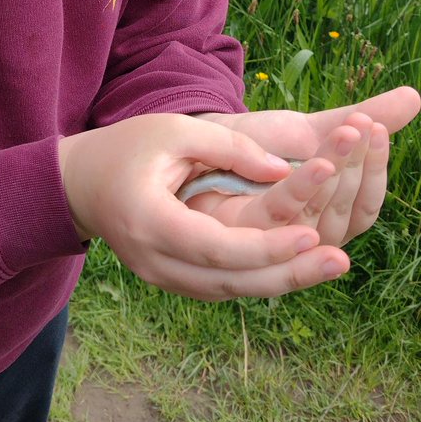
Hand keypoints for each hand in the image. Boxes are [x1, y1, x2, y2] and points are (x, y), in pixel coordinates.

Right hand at [58, 113, 353, 300]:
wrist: (79, 184)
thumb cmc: (126, 148)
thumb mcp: (175, 131)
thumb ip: (230, 147)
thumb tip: (284, 170)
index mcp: (151, 221)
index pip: (216, 246)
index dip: (266, 246)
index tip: (311, 233)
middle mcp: (155, 261)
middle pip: (230, 280)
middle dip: (288, 274)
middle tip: (341, 260)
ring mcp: (161, 277)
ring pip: (230, 291)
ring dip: (281, 281)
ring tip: (332, 264)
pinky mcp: (172, 279)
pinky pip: (221, 286)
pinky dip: (260, 278)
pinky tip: (299, 266)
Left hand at [191, 86, 420, 245]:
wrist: (204, 140)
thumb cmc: (261, 143)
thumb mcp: (316, 129)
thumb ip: (363, 118)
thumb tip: (416, 96)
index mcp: (329, 220)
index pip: (366, 207)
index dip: (377, 170)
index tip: (381, 129)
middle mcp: (306, 238)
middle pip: (347, 212)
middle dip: (360, 165)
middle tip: (367, 123)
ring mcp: (275, 241)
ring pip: (320, 214)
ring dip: (338, 169)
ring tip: (349, 128)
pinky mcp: (243, 233)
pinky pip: (281, 213)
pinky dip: (304, 187)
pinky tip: (319, 160)